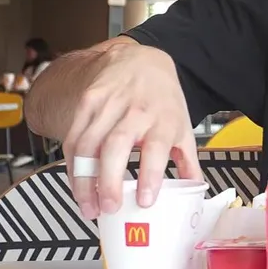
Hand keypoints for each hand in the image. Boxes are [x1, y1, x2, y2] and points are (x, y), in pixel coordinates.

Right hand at [63, 42, 201, 219]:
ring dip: (84, 180)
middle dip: (109, 181)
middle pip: (117, 146)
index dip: (150, 175)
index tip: (144, 201)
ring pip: (88, 145)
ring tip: (88, 206)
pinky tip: (77, 183)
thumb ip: (188, 161)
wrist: (141, 60)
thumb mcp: (183, 125)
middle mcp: (136, 110)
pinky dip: (72, 165)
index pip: (156, 147)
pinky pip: (74, 138)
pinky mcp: (87, 102)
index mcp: (164, 118)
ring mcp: (108, 104)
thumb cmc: (163, 100)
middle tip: (108, 208)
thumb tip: (195, 191)